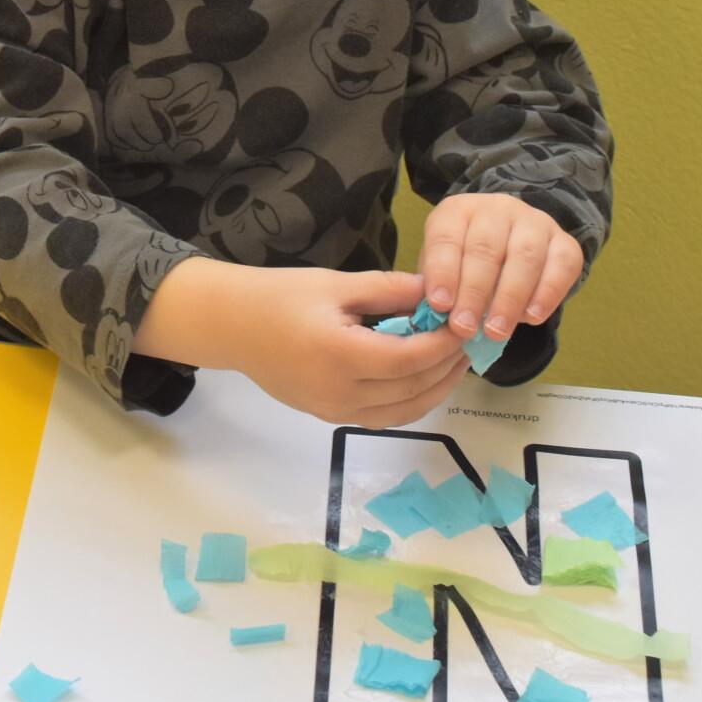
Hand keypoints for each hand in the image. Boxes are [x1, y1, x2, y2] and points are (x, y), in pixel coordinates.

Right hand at [230, 267, 469, 427]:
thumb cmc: (281, 296)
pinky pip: (383, 418)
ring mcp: (333, 411)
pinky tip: (424, 378)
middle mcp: (339, 393)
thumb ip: (388, 290)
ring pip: (402, 412)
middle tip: (468, 340)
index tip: (462, 324)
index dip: (442, 345)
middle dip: (446, 366)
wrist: (233, 326)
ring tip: (455, 362)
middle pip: (410, 389)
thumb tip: (436, 292)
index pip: (408, 359)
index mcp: (339, 354)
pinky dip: (411, 402)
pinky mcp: (329, 418)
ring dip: (435, 389)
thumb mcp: (336, 283)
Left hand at [419, 194, 582, 343]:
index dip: (443, 273)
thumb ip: (437, 288)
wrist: (509, 249)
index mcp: (458, 211)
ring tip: (496, 331)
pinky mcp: (564, 241)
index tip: (440, 306)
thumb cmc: (466, 265)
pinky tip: (532, 318)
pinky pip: (562, 264)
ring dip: (509, 298)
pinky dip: (548, 293)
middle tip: (465, 327)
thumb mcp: (443, 269)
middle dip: (474, 292)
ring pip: (524, 256)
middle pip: (486, 248)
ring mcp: (534, 221)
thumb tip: (433, 316)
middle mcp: (497, 209)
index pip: (447, 238)